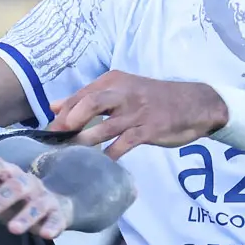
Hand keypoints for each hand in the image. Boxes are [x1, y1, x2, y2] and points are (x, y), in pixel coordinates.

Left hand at [0, 153, 70, 238]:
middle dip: (0, 199)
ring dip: (26, 216)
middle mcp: (27, 183)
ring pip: (37, 204)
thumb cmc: (9, 198)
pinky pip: (57, 219)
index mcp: (8, 173)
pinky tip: (45, 235)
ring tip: (12, 230)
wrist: (50, 205)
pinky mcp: (57, 215)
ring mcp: (43, 199)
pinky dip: (53, 226)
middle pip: (16, 186)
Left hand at [47, 71, 229, 157]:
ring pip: (103, 127)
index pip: (81, 95)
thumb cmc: (153, 99)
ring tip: (71, 154)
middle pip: (89, 104)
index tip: (49, 130)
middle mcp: (123, 93)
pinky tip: (100, 163)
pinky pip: (123, 144)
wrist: (195, 103)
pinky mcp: (149, 130)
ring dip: (84, 142)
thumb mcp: (121, 91)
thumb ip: (88, 98)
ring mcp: (136, 112)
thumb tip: (55, 106)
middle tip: (56, 140)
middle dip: (69, 123)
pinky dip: (109, 155)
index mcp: (114, 81)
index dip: (62, 113)